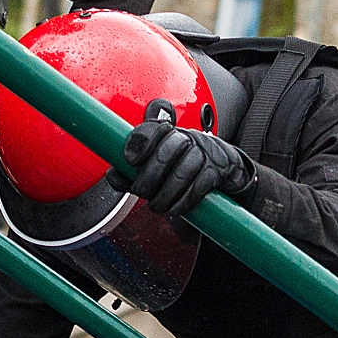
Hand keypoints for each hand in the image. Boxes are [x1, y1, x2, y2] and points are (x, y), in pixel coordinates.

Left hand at [110, 98, 257, 217]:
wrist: (224, 168)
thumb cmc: (184, 166)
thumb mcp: (155, 167)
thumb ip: (131, 173)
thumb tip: (113, 176)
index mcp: (167, 132)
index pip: (152, 128)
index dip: (139, 143)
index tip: (129, 160)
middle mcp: (186, 137)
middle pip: (168, 150)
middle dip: (151, 176)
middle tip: (141, 192)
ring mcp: (204, 152)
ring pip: (183, 171)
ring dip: (166, 193)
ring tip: (157, 206)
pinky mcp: (217, 170)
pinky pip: (200, 186)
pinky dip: (184, 201)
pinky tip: (175, 209)